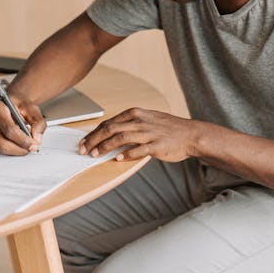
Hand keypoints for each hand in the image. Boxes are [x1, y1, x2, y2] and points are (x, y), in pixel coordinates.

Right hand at [0, 95, 45, 155]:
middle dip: (20, 148)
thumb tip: (37, 139)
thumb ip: (38, 122)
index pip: (9, 129)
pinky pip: (0, 150)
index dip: (23, 140)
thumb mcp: (32, 109)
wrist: (12, 104)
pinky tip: (18, 142)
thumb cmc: (20, 105)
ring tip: (26, 143)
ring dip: (16, 150)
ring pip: (1, 149)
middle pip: (3, 143)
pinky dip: (11, 150)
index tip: (34, 144)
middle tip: (32, 147)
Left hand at [79, 108, 198, 162]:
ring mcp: (148, 133)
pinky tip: (117, 159)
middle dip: (93, 140)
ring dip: (105, 147)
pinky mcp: (156, 145)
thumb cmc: (167, 128)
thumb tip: (109, 132)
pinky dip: (126, 154)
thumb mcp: (146, 119)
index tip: (84, 142)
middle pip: (110, 129)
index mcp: (135, 113)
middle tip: (83, 150)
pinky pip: (138, 150)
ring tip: (95, 155)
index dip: (93, 133)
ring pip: (120, 138)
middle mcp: (139, 121)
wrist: (190, 134)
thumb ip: (129, 124)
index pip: (108, 122)